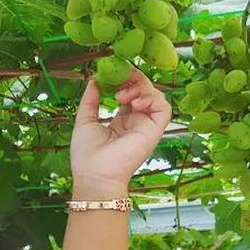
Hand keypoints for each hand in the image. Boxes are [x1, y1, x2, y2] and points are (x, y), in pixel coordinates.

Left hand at [70, 69, 171, 196]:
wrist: (95, 175)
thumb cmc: (87, 155)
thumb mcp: (85, 121)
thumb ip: (90, 100)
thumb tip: (94, 80)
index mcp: (121, 121)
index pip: (129, 93)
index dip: (124, 80)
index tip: (113, 74)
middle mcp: (136, 122)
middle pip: (144, 90)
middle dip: (133, 79)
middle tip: (120, 78)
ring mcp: (146, 126)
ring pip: (155, 96)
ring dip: (140, 88)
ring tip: (122, 96)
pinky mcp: (154, 131)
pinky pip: (163, 108)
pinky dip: (152, 99)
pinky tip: (135, 103)